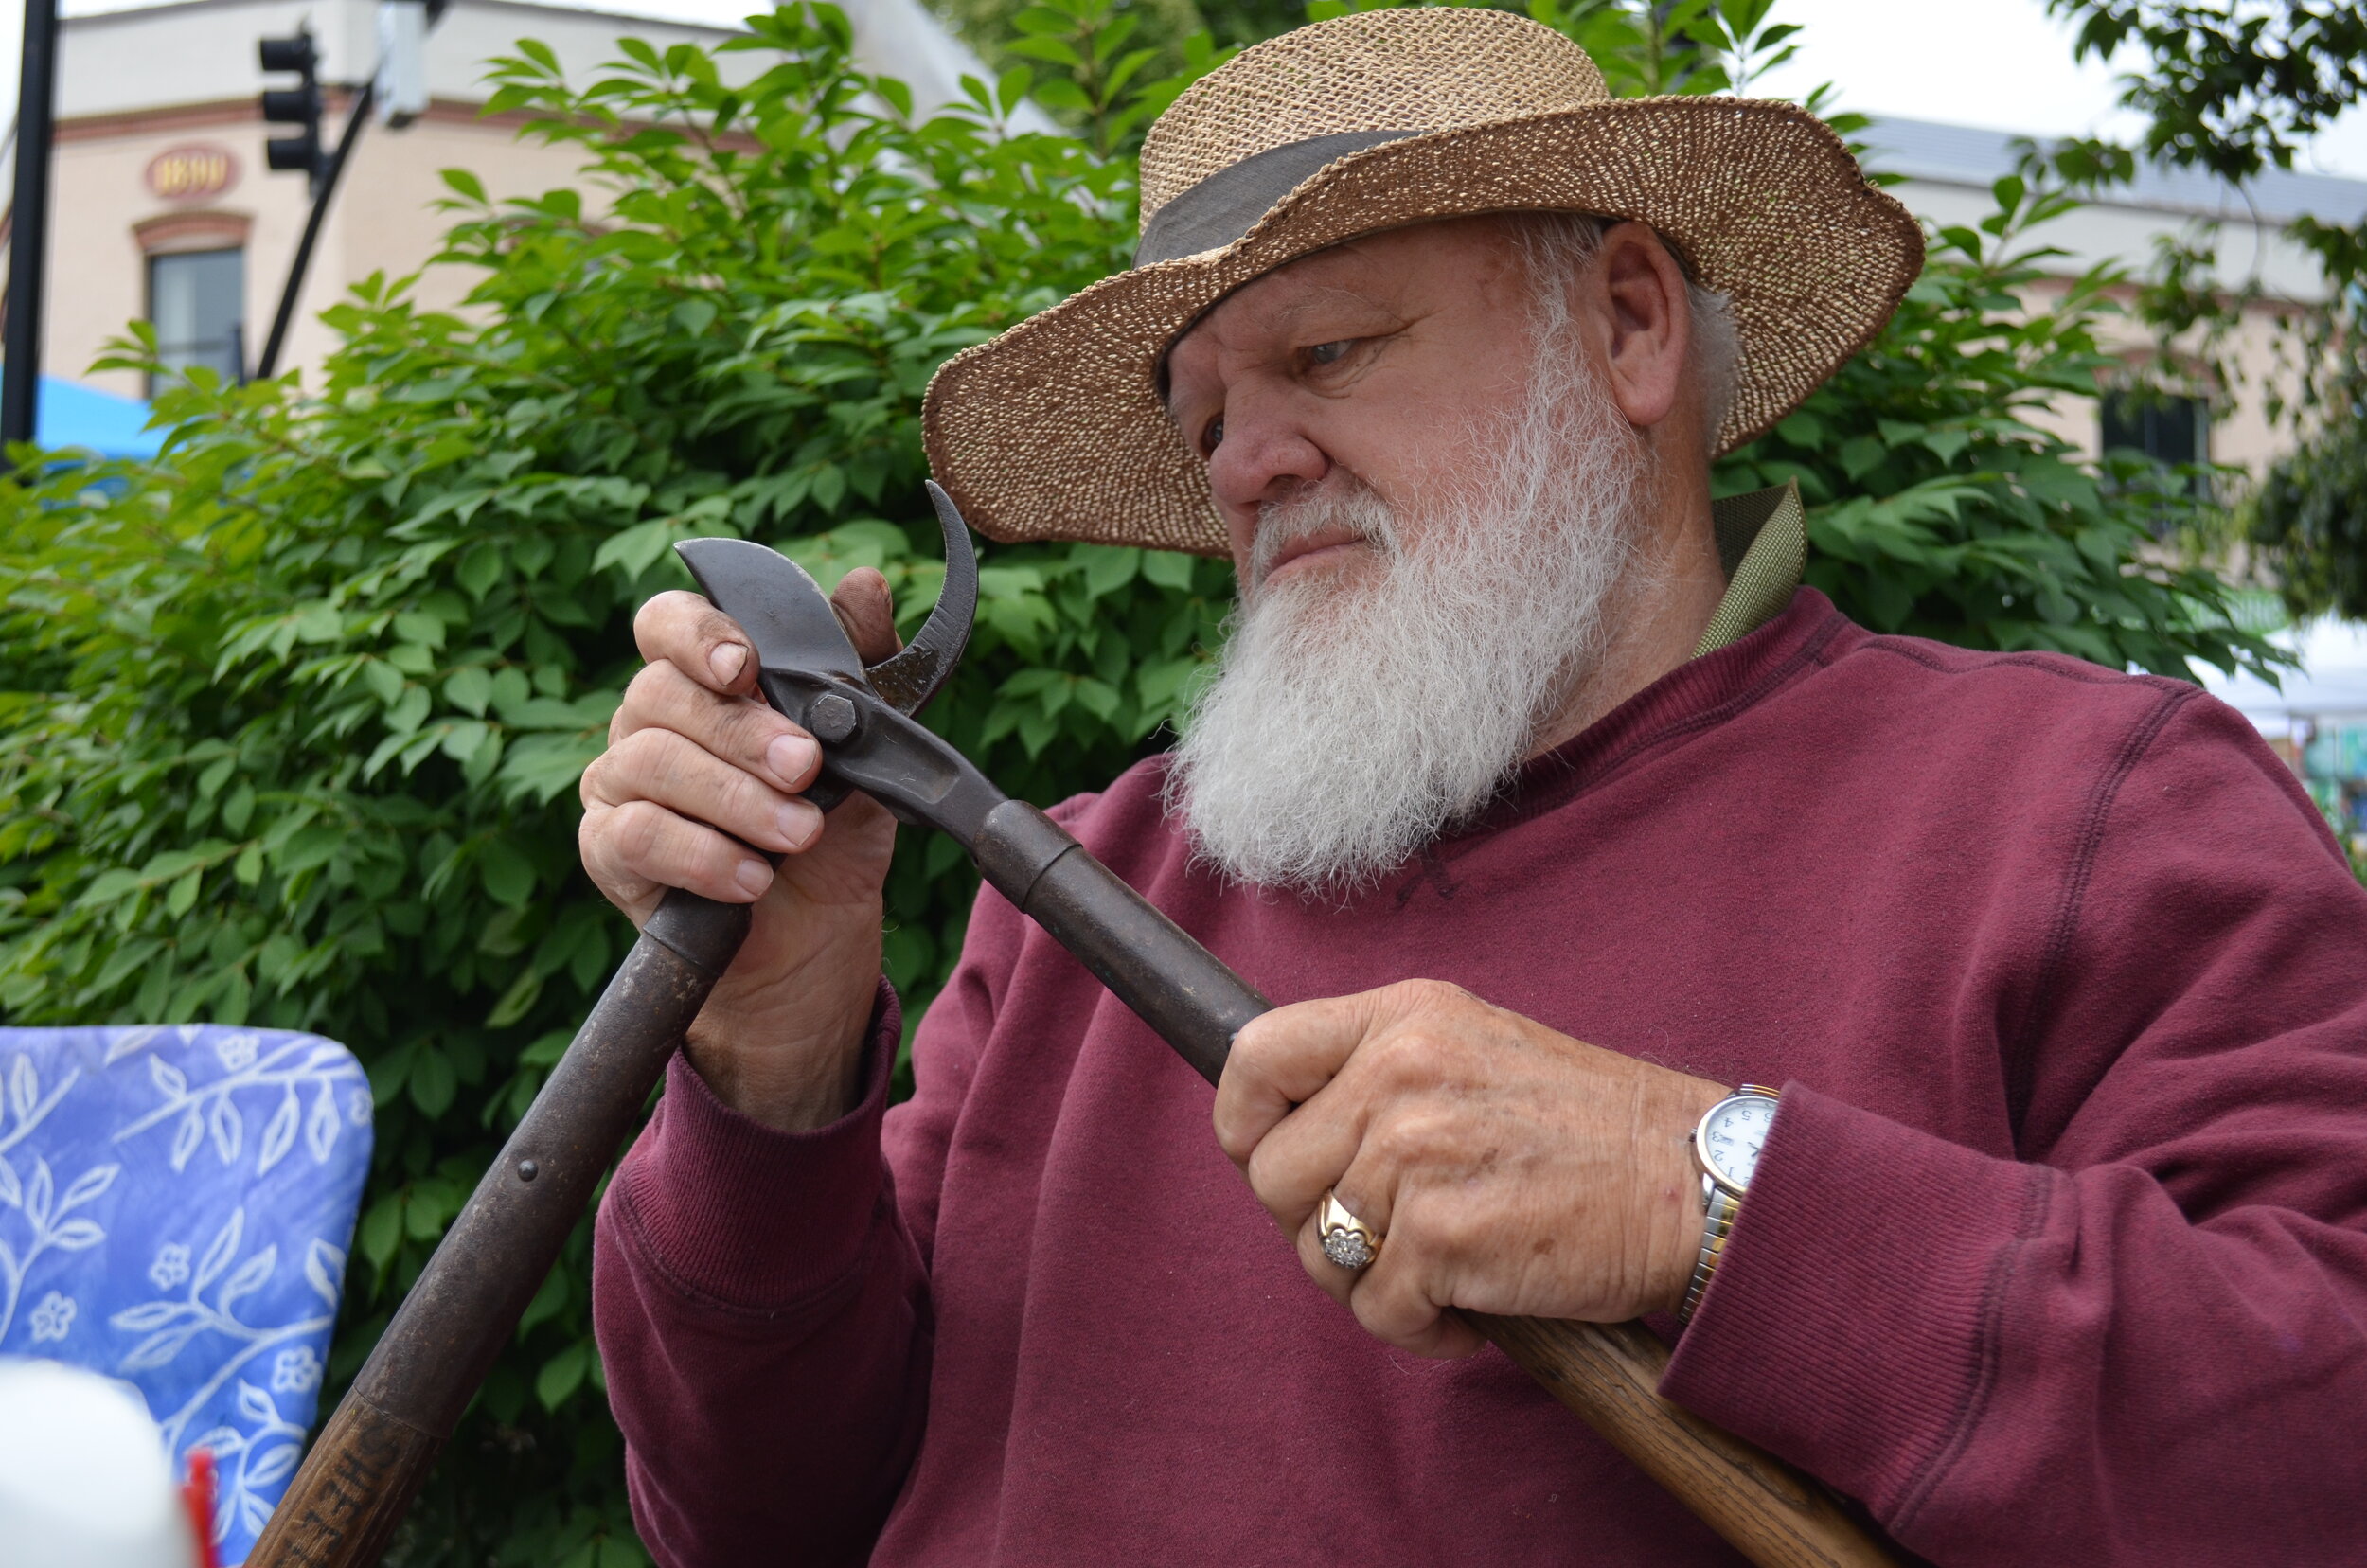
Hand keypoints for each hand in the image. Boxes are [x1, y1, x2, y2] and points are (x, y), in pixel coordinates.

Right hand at [578, 572, 902, 1131]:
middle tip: (807, 768)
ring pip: (653, 763)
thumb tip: (865, 583)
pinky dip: (703, 855)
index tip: (745, 665)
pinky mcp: (608, 849)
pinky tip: (752, 876)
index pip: (668, 622)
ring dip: (736, 799)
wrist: (819, 929)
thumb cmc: (835, 824)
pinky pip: (638, 835)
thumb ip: (862, 663)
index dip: (698, 634)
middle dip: (744, 733)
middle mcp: (649, 717)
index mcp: (702, 675)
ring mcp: (620, 781)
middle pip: (664, 694)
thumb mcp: (867, 747)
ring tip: (800, 833)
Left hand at [1213, 980, 1728, 1356]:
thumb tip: (1277, 1138)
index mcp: (1401, 1018)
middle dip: (1316, 1223)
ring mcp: (1417, 1154)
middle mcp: (1398, 1074)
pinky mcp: (1442, 1236)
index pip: (1254, 1056)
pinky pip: (1379, 1311)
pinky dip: (1422, 1329)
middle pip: (1270, 1174)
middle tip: (1389, 1233)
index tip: (1269, 1158)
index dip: (1245, 1124)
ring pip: (1318, 1252)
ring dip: (1373, 1281)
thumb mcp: (1472, 1050)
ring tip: (1442, 1267)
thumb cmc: (1587, 1129)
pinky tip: (1473, 1306)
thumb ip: (1376, 1074)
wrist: (1692, 1180)